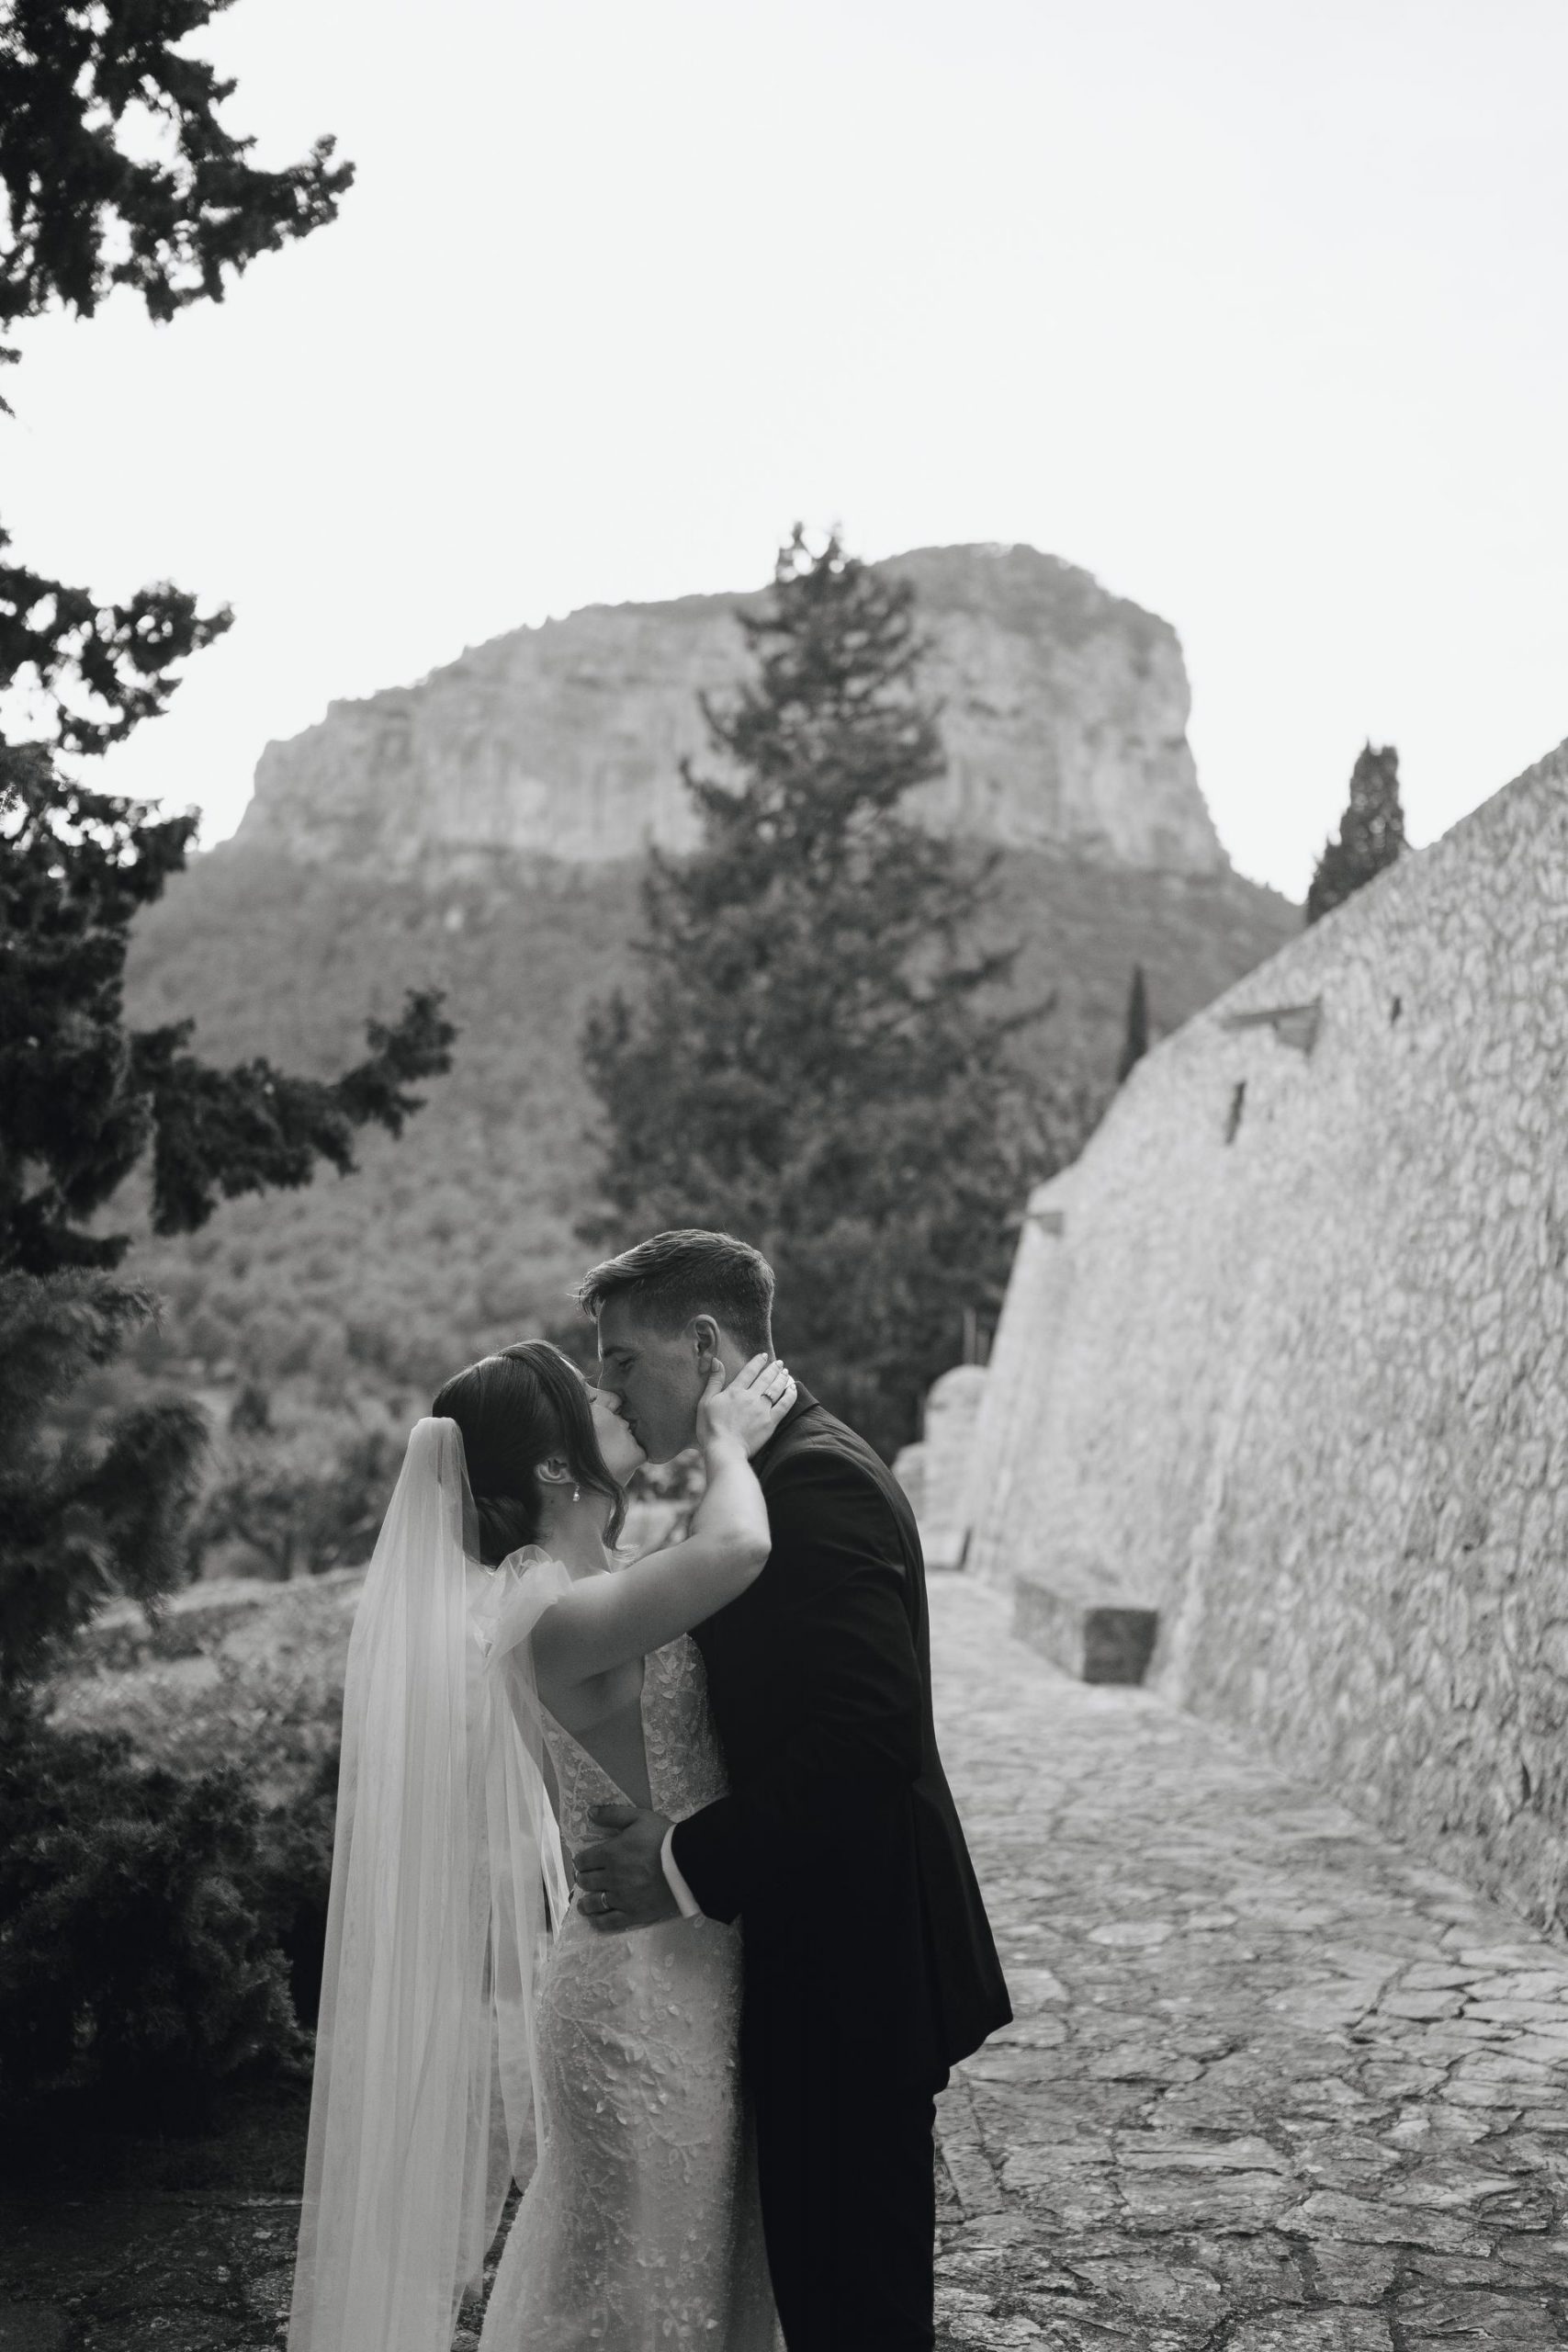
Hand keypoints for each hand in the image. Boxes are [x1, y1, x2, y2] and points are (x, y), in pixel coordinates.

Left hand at [574, 1801, 678, 1932]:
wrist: (687, 1864)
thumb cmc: (663, 1838)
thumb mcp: (639, 1817)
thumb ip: (613, 1814)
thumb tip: (590, 1812)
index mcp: (609, 1853)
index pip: (583, 1861)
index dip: (581, 1861)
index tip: (584, 1863)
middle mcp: (610, 1877)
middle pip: (586, 1882)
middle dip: (583, 1879)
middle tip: (586, 1879)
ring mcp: (621, 1898)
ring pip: (593, 1903)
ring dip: (585, 1903)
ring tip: (585, 1904)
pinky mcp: (633, 1914)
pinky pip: (609, 1923)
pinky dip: (598, 1922)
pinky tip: (595, 1920)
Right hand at [697, 1353, 796, 1459]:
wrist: (724, 1449)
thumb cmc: (710, 1428)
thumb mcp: (705, 1402)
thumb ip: (714, 1381)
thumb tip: (716, 1360)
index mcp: (735, 1391)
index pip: (749, 1371)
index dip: (757, 1362)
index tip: (764, 1355)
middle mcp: (750, 1397)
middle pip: (765, 1378)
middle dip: (773, 1368)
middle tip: (779, 1363)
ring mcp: (762, 1409)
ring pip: (776, 1389)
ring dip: (782, 1379)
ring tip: (786, 1373)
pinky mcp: (770, 1422)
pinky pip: (784, 1405)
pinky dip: (790, 1395)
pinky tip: (793, 1389)